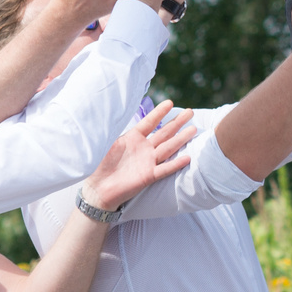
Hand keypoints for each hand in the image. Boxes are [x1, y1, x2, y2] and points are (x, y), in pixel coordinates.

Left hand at [82, 100, 196, 212]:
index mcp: (132, 138)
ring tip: (193, 129)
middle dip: (177, 122)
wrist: (98, 189)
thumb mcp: (103, 144)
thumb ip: (111, 131)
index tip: (170, 102)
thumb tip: (111, 115)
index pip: (149, 123)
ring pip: (168, 148)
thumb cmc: (98, 165)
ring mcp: (147, 162)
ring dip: (181, 139)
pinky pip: (164, 169)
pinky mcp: (148, 176)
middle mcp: (143, 148)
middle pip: (164, 133)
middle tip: (190, 112)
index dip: (159, 113)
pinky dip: (175, 164)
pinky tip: (187, 158)